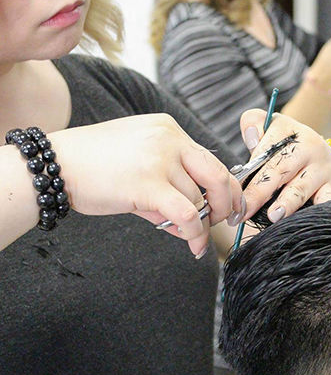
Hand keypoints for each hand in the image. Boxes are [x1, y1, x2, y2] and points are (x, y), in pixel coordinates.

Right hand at [48, 114, 242, 256]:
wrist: (56, 164)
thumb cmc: (95, 164)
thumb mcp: (140, 160)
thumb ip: (169, 182)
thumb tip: (192, 217)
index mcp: (169, 130)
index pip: (211, 161)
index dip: (228, 188)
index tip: (231, 207)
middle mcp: (170, 139)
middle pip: (218, 176)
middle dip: (227, 204)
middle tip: (222, 223)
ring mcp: (160, 159)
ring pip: (198, 201)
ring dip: (198, 225)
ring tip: (184, 234)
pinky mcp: (148, 183)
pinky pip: (186, 214)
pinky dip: (193, 233)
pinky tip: (191, 245)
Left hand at [240, 109, 330, 221]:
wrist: (322, 152)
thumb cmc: (288, 143)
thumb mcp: (270, 126)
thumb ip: (253, 124)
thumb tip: (252, 140)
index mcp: (289, 132)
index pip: (266, 149)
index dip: (250, 169)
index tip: (235, 188)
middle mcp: (309, 148)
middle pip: (281, 170)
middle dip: (260, 192)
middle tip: (244, 209)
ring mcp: (323, 169)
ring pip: (301, 188)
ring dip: (287, 204)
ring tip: (273, 216)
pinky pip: (326, 201)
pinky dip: (316, 212)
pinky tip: (303, 223)